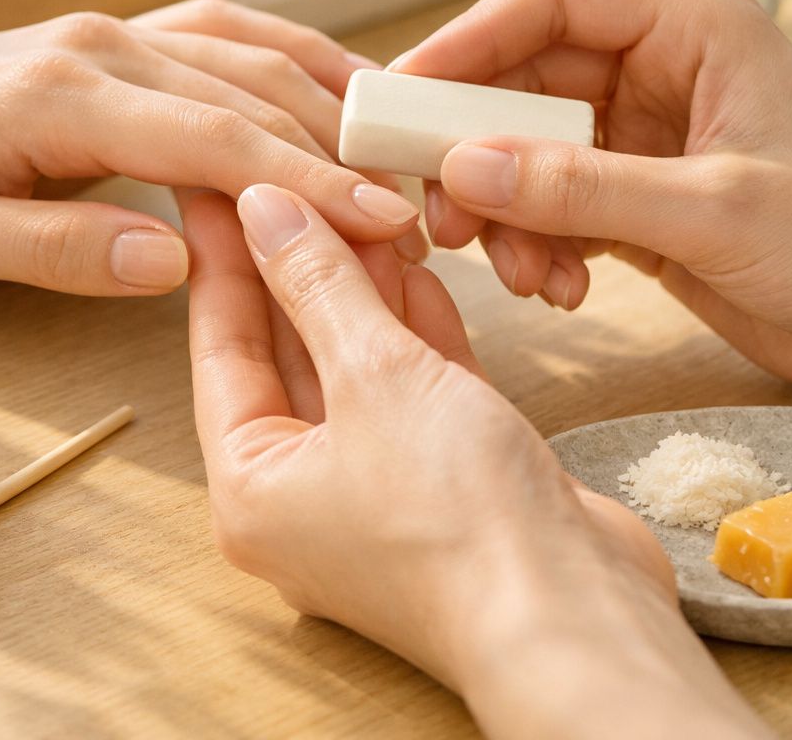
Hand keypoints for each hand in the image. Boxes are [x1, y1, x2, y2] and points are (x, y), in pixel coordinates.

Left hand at [0, 0, 420, 294]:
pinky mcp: (104, 46)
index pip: (216, 139)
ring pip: (248, 53)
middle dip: (341, 154)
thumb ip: (54, 245)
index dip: (310, 187)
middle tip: (419, 215)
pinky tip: (328, 96)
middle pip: (252, 91)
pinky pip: (217, 41)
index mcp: (59, 95)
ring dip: (327, 101)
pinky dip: (285, 65)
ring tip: (400, 156)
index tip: (387, 228)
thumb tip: (174, 261)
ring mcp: (104, 37)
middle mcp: (96, 48)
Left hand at [181, 184, 765, 738]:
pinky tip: (410, 267)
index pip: (222, 347)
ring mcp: (380, 490)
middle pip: (286, 353)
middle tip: (283, 177)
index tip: (216, 185)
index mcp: (252, 488)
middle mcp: (305, 495)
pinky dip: (414, 329)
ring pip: (357, 366)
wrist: (575, 615)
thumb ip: (319, 286)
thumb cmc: (457, 522)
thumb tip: (264, 211)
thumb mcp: (373, 376)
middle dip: (292, 263)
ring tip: (352, 200)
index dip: (222, 256)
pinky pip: (414, 389)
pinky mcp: (449, 479)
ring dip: (358, 288)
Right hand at [394, 0, 791, 409]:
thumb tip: (463, 168)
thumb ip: (584, 188)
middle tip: (444, 217)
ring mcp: (645, 140)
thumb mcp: (716, 210)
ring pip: (526, 154)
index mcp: (688, 28)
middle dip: (473, 151)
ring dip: (506, 215)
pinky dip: (539, 248)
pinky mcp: (642, 204)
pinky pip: (553, 209)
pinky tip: (562, 289)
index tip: (402, 103)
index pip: (546, 3)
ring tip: (526, 278)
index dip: (465, 44)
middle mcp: (657, 72)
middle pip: (519, 83)